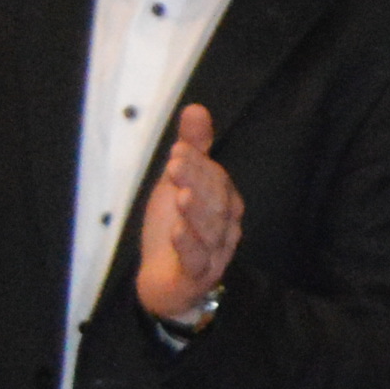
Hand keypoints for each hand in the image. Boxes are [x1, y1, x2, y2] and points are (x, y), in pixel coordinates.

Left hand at [137, 105, 240, 326]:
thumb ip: (193, 148)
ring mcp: (214, 254)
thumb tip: (196, 107)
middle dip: (198, 183)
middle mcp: (225, 228)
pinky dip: (188, 246)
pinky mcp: (197, 276)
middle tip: (175, 164)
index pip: (218, 181)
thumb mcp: (179, 183)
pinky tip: (177, 231)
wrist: (163, 281)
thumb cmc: (175, 228)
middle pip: (217, 204)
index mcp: (225, 204)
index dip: (199, 165)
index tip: (178, 151)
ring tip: (179, 196)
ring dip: (196, 212)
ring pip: (211, 232)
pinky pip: (196, 261)